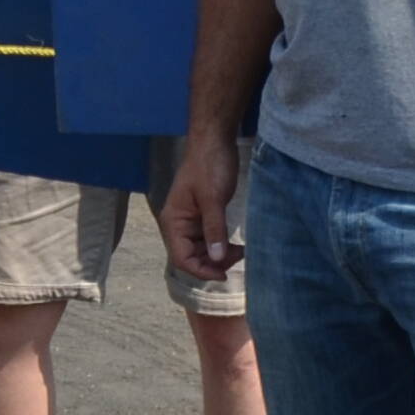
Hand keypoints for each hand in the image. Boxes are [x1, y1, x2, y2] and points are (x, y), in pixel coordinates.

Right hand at [159, 131, 242, 286]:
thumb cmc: (209, 165)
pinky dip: (222, 245)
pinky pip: (209, 239)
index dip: (201, 271)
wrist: (214, 140)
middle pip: (191, 257)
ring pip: (202, 251)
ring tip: (241, 250)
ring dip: (219, 256)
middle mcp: (179, 224)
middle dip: (213, 263)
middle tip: (239, 256)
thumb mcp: (212, 198)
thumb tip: (216, 259)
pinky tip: (236, 244)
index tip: (224, 274)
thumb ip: (214, 229)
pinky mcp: (203, 216)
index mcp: (173, 221)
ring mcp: (191, 221)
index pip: (182, 258)